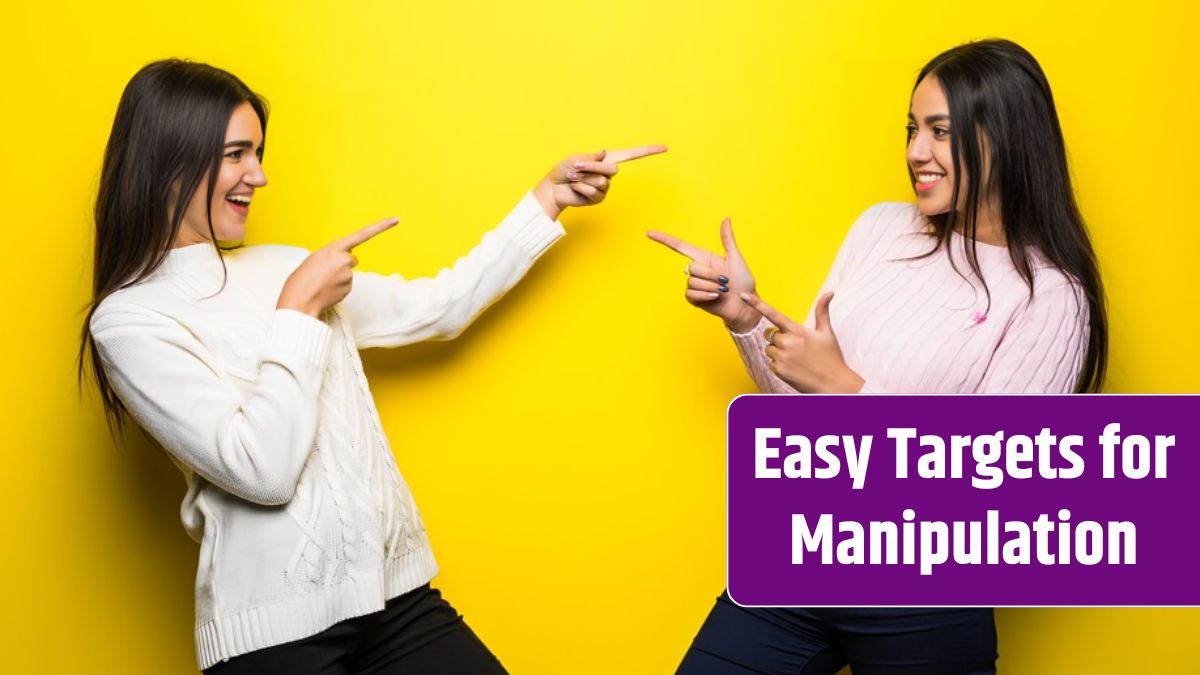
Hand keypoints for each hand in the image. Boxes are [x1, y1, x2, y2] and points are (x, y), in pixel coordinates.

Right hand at [277, 216, 399, 317]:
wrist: (298, 301)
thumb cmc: (301, 279)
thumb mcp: (314, 259)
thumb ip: (331, 256)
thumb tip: (343, 262)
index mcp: (334, 248)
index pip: (362, 234)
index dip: (381, 227)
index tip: (395, 220)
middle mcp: (345, 259)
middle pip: (351, 259)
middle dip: (342, 265)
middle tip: (324, 273)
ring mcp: (348, 275)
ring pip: (348, 274)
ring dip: (338, 278)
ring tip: (321, 283)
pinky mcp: (349, 288)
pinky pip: (346, 286)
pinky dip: (338, 288)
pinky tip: (325, 290)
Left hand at [531, 145, 667, 218]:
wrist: (553, 189)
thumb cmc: (563, 171)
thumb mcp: (576, 159)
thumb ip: (591, 159)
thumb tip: (604, 156)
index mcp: (606, 159)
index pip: (631, 155)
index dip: (648, 152)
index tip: (665, 148)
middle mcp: (608, 173)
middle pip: (611, 169)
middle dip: (591, 168)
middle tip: (575, 168)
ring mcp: (605, 187)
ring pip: (601, 181)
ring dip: (583, 179)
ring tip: (573, 179)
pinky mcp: (598, 198)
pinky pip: (594, 192)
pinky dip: (581, 189)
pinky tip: (575, 188)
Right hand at [646, 218, 760, 332]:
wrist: (744, 305)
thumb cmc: (743, 282)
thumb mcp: (736, 258)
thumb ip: (727, 239)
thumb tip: (726, 218)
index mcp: (705, 258)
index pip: (679, 246)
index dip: (663, 239)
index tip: (649, 233)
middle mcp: (698, 270)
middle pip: (691, 266)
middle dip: (709, 274)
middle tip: (725, 281)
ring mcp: (695, 285)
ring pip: (692, 281)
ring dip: (710, 287)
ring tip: (722, 291)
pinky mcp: (694, 299)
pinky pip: (691, 294)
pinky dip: (704, 296)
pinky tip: (715, 297)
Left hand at [739, 291, 864, 393]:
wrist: (833, 383)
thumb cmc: (831, 357)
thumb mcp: (826, 332)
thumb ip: (822, 311)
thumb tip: (829, 293)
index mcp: (798, 331)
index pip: (774, 314)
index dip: (757, 304)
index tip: (743, 295)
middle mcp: (788, 342)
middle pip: (770, 335)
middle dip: (780, 339)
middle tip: (797, 348)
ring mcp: (783, 357)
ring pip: (769, 349)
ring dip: (778, 352)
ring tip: (796, 359)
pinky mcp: (779, 370)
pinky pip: (771, 363)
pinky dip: (779, 365)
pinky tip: (794, 368)